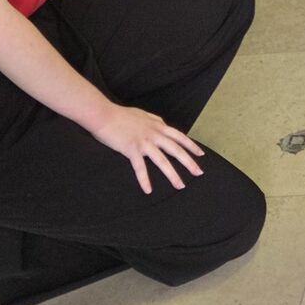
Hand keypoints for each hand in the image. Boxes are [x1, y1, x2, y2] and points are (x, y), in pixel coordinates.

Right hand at [89, 105, 206, 192]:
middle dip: (189, 162)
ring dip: (172, 175)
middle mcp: (154, 134)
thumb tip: (163, 124)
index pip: (179, 136)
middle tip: (199, 173)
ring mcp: (143, 142)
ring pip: (162, 161)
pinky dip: (144, 180)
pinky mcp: (131, 149)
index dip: (191, 146)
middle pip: (176, 150)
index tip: (201, 154)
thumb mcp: (143, 114)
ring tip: (180, 186)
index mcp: (157, 126)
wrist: (103, 114)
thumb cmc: (121, 115)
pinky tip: (148, 190)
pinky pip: (140, 167)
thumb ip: (155, 120)